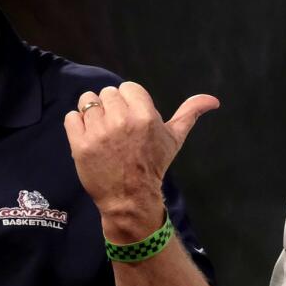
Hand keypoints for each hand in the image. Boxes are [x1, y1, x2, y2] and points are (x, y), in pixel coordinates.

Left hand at [64, 82, 218, 238]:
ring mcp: (99, 133)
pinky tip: (89, 138)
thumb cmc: (153, 166)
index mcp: (146, 116)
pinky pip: (71, 117)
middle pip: (107, 93)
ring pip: (88, 101)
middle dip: (111, 108)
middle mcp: (122, 121)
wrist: (130, 198)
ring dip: (92, 113)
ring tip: (101, 131)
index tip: (131, 120)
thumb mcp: (174, 138)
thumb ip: (190, 113)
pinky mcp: (79, 144)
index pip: (128, 88)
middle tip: (117, 129)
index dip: (129, 102)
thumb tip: (213, 100)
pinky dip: (77, 125)